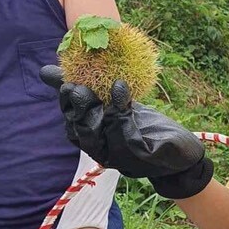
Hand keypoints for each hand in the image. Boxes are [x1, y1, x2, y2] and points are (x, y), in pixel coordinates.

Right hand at [39, 67, 212, 198]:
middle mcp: (101, 150)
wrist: (179, 155)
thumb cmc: (145, 128)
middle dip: (75, 107)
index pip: (70, 121)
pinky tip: (120, 89)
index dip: (64, 101)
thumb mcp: (114, 107)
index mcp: (93, 138)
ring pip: (95, 134)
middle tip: (74, 85)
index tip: (63, 80)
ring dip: (93, 111)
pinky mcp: (138, 154)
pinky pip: (124, 132)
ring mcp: (118, 155)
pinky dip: (120, 109)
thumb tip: (48, 72)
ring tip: (94, 88)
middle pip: (78, 130)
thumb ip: (88, 91)